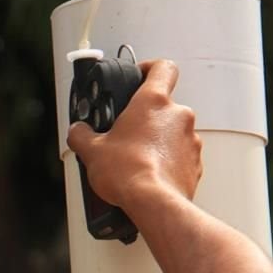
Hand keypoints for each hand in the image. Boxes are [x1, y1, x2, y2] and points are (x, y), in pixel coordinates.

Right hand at [67, 59, 201, 209]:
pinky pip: (180, 156)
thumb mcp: (91, 151)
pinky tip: (148, 174)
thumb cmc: (129, 173)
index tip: (139, 76)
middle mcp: (178, 116)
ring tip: (135, 159)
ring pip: (172, 132)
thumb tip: (78, 132)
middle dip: (145, 118)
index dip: (150, 68)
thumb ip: (81, 135)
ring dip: (156, 141)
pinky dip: (166, 161)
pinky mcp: (195, 164)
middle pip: (163, 106)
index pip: (163, 67)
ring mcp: (190, 140)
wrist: (154, 204)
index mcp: (153, 102)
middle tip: (126, 132)